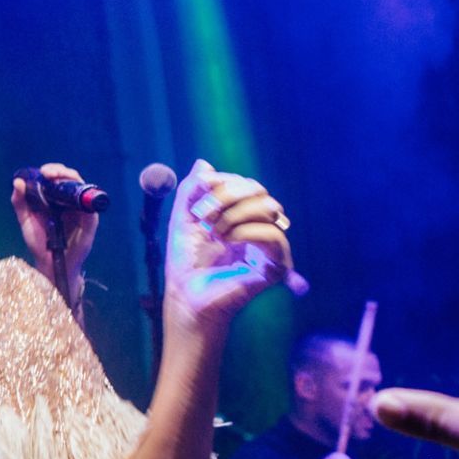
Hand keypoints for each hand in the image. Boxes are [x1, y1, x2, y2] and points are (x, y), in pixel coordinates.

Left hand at [12, 162, 99, 293]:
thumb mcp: (26, 219)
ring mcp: (82, 211)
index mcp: (57, 199)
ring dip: (73, 180)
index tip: (43, 171)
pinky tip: (74, 197)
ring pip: (83, 189)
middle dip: (61, 171)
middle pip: (72, 179)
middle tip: (49, 173)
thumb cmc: (39, 241)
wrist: (49, 263)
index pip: (59, 178)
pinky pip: (91, 208)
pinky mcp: (90, 223)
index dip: (53, 170)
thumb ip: (19, 202)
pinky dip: (84, 199)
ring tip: (59, 178)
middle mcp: (71, 202)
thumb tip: (18, 181)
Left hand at [162, 159, 293, 330]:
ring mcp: (267, 245)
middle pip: (259, 190)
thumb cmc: (185, 260)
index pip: (245, 184)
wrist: (186, 294)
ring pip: (269, 207)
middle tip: (204, 215)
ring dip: (235, 214)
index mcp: (239, 214)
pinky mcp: (275, 265)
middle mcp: (257, 226)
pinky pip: (274, 235)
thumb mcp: (183, 217)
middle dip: (228, 195)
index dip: (222, 185)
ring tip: (215, 232)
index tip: (198, 205)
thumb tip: (204, 164)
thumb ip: (192, 189)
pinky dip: (247, 231)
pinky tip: (227, 241)